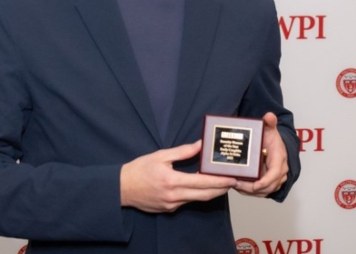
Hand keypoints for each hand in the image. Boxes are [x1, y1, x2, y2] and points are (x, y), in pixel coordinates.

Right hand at [120, 140, 237, 212]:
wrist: (122, 188)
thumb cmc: (139, 169)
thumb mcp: (160, 156)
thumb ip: (182, 152)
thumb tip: (200, 145)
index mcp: (173, 181)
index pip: (203, 182)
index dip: (220, 181)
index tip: (232, 178)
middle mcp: (174, 196)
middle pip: (205, 195)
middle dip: (222, 189)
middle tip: (233, 182)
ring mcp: (172, 205)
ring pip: (198, 199)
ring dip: (211, 192)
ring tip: (222, 184)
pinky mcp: (169, 209)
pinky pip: (187, 202)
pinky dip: (197, 195)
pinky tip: (201, 187)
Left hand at [234, 112, 287, 197]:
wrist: (274, 145)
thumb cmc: (271, 138)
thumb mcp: (270, 129)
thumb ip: (270, 122)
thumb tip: (269, 116)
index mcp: (279, 159)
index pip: (275, 174)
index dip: (265, 182)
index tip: (255, 185)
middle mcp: (279, 171)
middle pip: (268, 187)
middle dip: (252, 189)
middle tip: (237, 184)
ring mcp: (275, 179)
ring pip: (264, 192)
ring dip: (249, 191)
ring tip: (235, 186)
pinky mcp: (268, 183)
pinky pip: (260, 191)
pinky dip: (250, 192)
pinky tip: (238, 187)